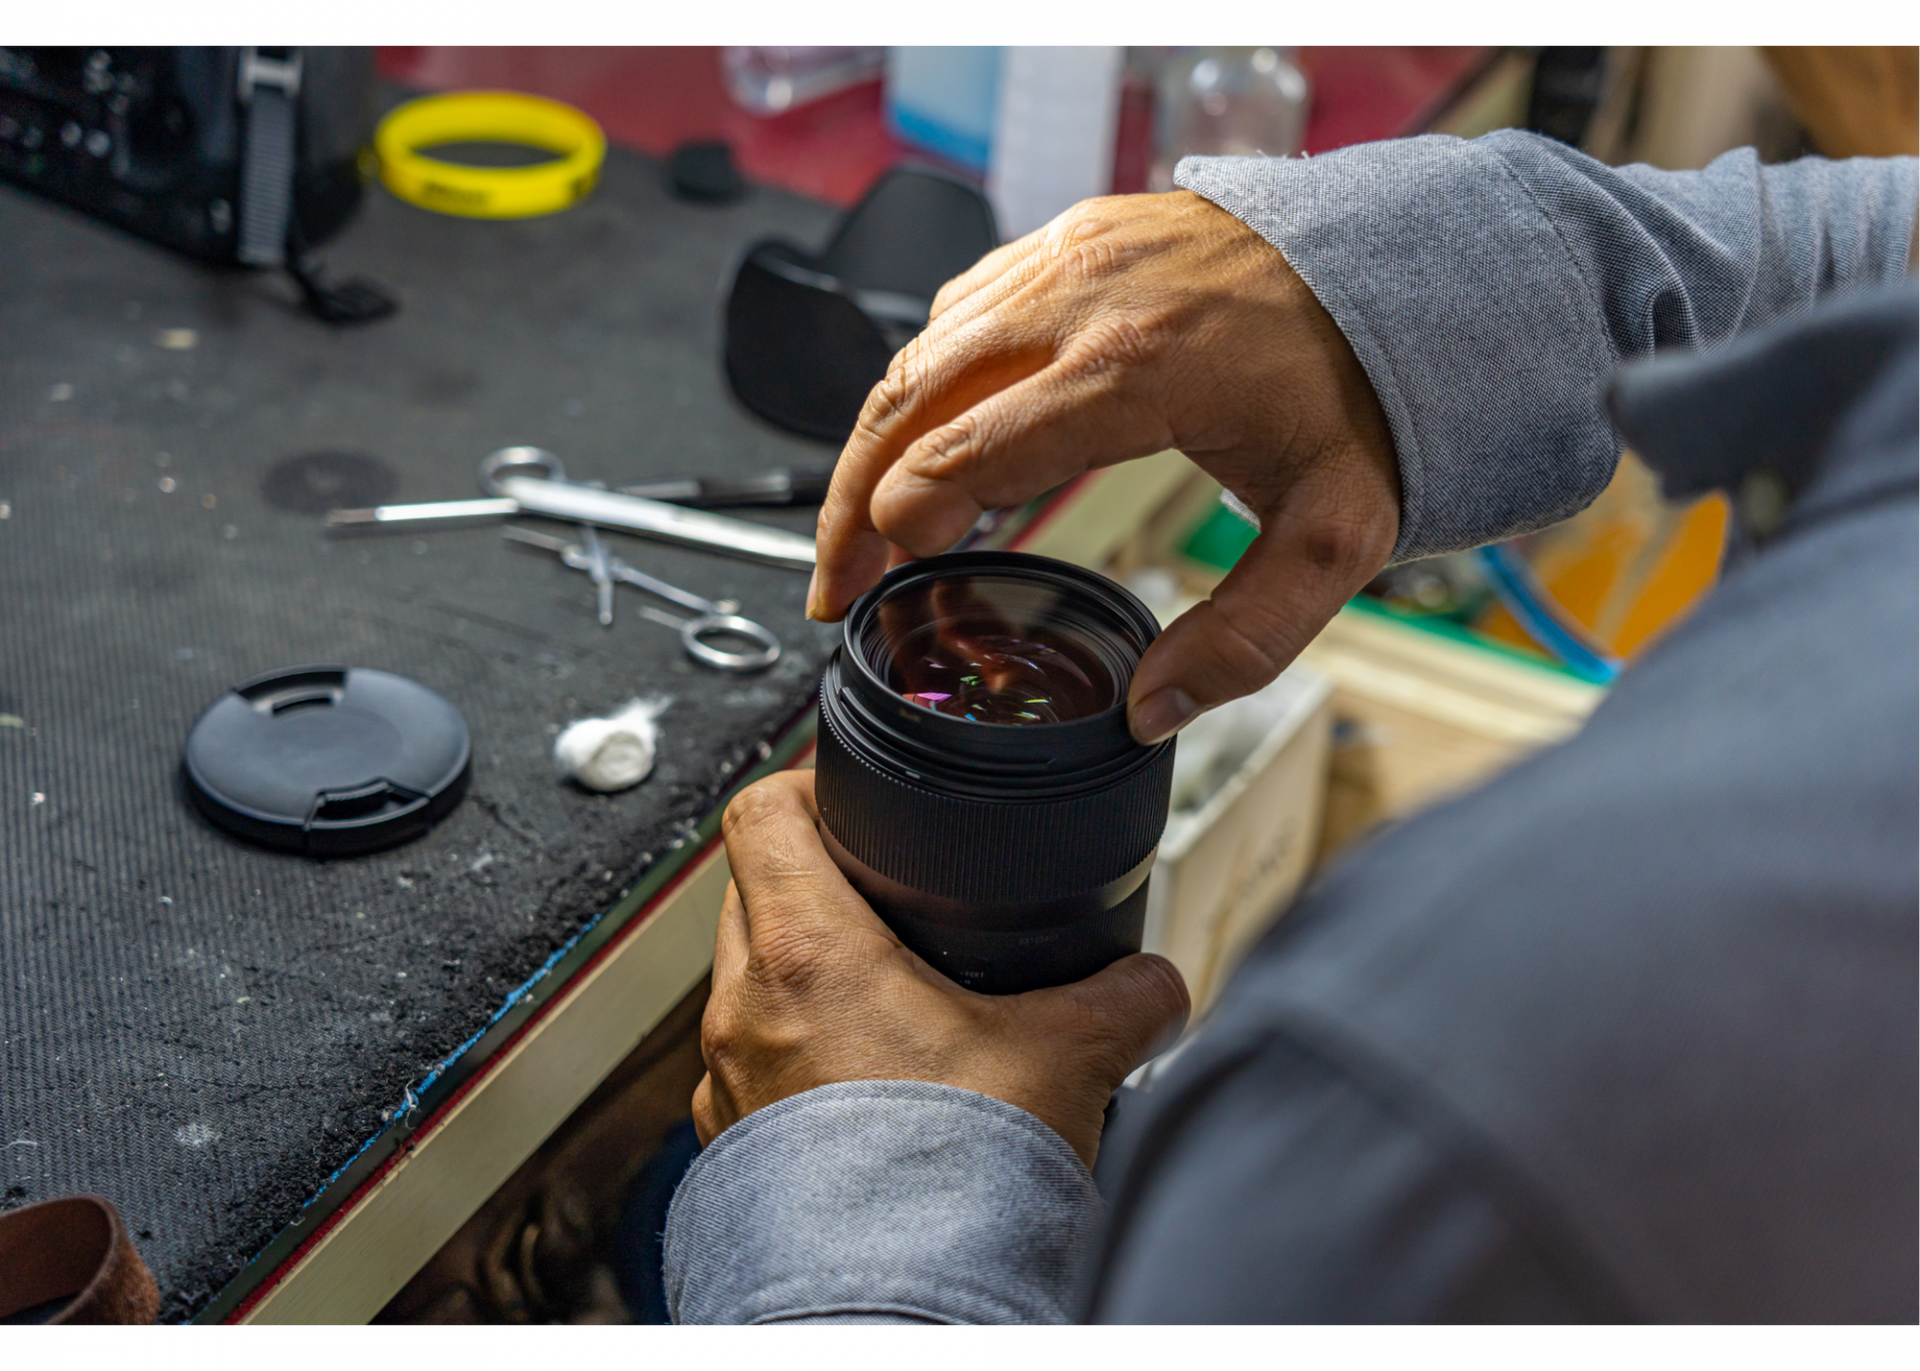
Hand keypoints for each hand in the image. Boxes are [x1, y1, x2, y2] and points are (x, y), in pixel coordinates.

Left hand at [692, 771, 1189, 1165]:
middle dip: (808, 881)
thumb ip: (1122, 1001)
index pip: (759, 813)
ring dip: (797, 973)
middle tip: (875, 895)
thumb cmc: (951, 1183)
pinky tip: (863, 1083)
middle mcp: (746, 1012)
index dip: (801, 787)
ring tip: (875, 993)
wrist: (900, 1305)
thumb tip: (1156, 983)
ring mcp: (728, 1084)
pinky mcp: (732, 1148)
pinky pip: (747, 1067)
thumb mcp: (1064, 1060)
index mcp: (808, 955)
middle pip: (748, 891)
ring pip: (744, 984)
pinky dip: (793, 1054)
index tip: (841, 797)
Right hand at [807, 190, 1400, 743]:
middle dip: (849, 503)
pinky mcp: (1070, 236)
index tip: (884, 589)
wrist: (1399, 267)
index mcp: (1136, 370)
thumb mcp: (1336, 535)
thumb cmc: (1365, 391)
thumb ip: (1248, 638)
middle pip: (910, 401)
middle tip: (832, 587)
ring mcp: (1069, 255)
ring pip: (919, 349)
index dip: (898, 527)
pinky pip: (960, 306)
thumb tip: (1153, 710)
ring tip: (860, 529)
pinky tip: (927, 437)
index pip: (963, 450)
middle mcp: (1083, 298)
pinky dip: (923, 380)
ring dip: (873, 442)